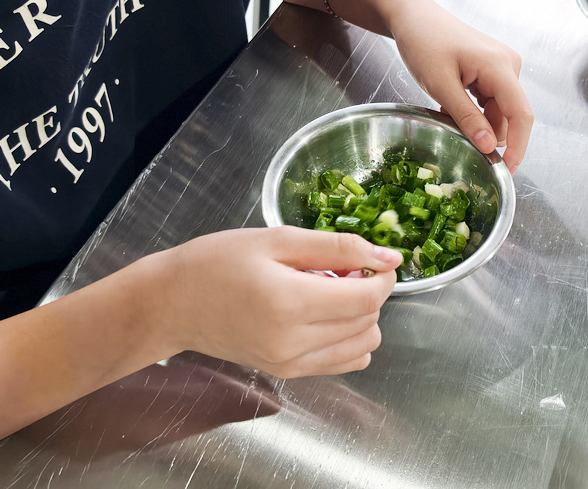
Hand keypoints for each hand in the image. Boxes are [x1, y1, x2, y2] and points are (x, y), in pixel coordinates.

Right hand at [164, 226, 401, 377]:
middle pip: (368, 321)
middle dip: (369, 291)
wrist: (172, 303)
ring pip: (363, 345)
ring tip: (330, 292)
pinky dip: (348, 338)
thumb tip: (390, 258)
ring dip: (361, 316)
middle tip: (341, 269)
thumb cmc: (217, 262)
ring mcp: (290, 364)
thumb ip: (338, 247)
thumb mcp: (278, 240)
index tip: (374, 260)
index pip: (368, 299)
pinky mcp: (287, 373)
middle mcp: (293, 343)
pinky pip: (343, 363)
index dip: (382, 276)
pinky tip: (325, 316)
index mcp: (289, 303)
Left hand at [390, 0, 532, 174]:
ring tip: (446, 110)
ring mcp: (503, 67)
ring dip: (476, 122)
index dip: (519, 147)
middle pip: (509, 116)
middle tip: (455, 136)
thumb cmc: (423, 42)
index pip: (522, 115)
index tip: (508, 171)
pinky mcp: (493, 70)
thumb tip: (488, 146)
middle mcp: (509, 65)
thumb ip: (466, 117)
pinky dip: (472, 111)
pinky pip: (489, 102)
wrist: (413, 17)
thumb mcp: (440, 85)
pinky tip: (451, 103)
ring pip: (497, 112)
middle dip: (487, 134)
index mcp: (500, 66)